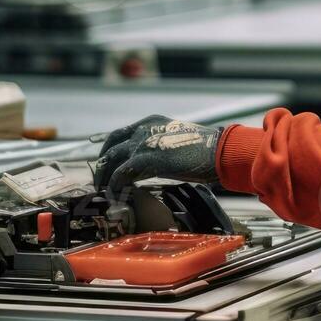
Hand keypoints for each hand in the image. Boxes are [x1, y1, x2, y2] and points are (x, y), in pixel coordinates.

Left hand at [95, 115, 221, 196]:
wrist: (219, 151)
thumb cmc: (206, 150)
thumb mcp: (177, 141)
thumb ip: (161, 146)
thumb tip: (152, 162)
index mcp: (152, 122)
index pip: (120, 134)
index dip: (109, 151)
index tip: (106, 166)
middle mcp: (144, 129)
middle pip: (110, 146)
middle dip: (102, 166)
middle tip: (101, 182)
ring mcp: (143, 142)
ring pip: (111, 160)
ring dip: (105, 179)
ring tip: (106, 193)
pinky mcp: (146, 159)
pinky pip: (120, 175)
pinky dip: (115, 187)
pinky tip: (117, 197)